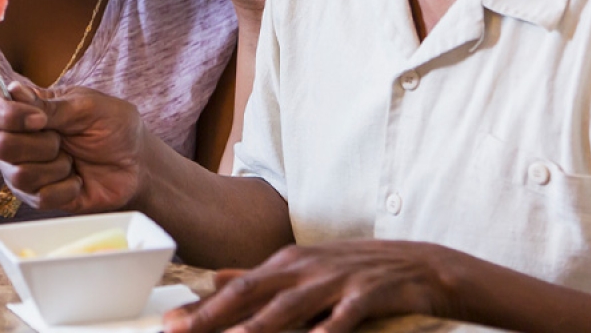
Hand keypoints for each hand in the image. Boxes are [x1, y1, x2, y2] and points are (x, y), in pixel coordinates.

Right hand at [0, 82, 146, 212]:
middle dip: (41, 145)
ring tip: (73, 161)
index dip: (0, 114)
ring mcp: (25, 171)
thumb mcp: (88, 107)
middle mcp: (17, 140)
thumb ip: (50, 106)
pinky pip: (39, 198)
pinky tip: (77, 180)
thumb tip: (12, 91)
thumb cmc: (114, 128)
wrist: (137, 165)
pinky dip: (66, 188)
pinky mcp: (38, 198)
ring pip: (18, 174)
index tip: (38, 120)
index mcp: (24, 110)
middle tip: (64, 141)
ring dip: (56, 167)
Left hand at [162, 240, 460, 332]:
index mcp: (285, 264)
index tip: (169, 323)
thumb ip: (260, 277)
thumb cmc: (355, 270)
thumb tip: (215, 278)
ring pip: (291, 305)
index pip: (235, 287)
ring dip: (260, 325)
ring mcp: (336, 280)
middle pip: (252, 293)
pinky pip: (346, 315)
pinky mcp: (369, 293)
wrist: (421, 264)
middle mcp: (304, 268)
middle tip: (180, 331)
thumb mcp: (303, 269)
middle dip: (214, 314)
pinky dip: (329, 328)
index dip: (201, 306)